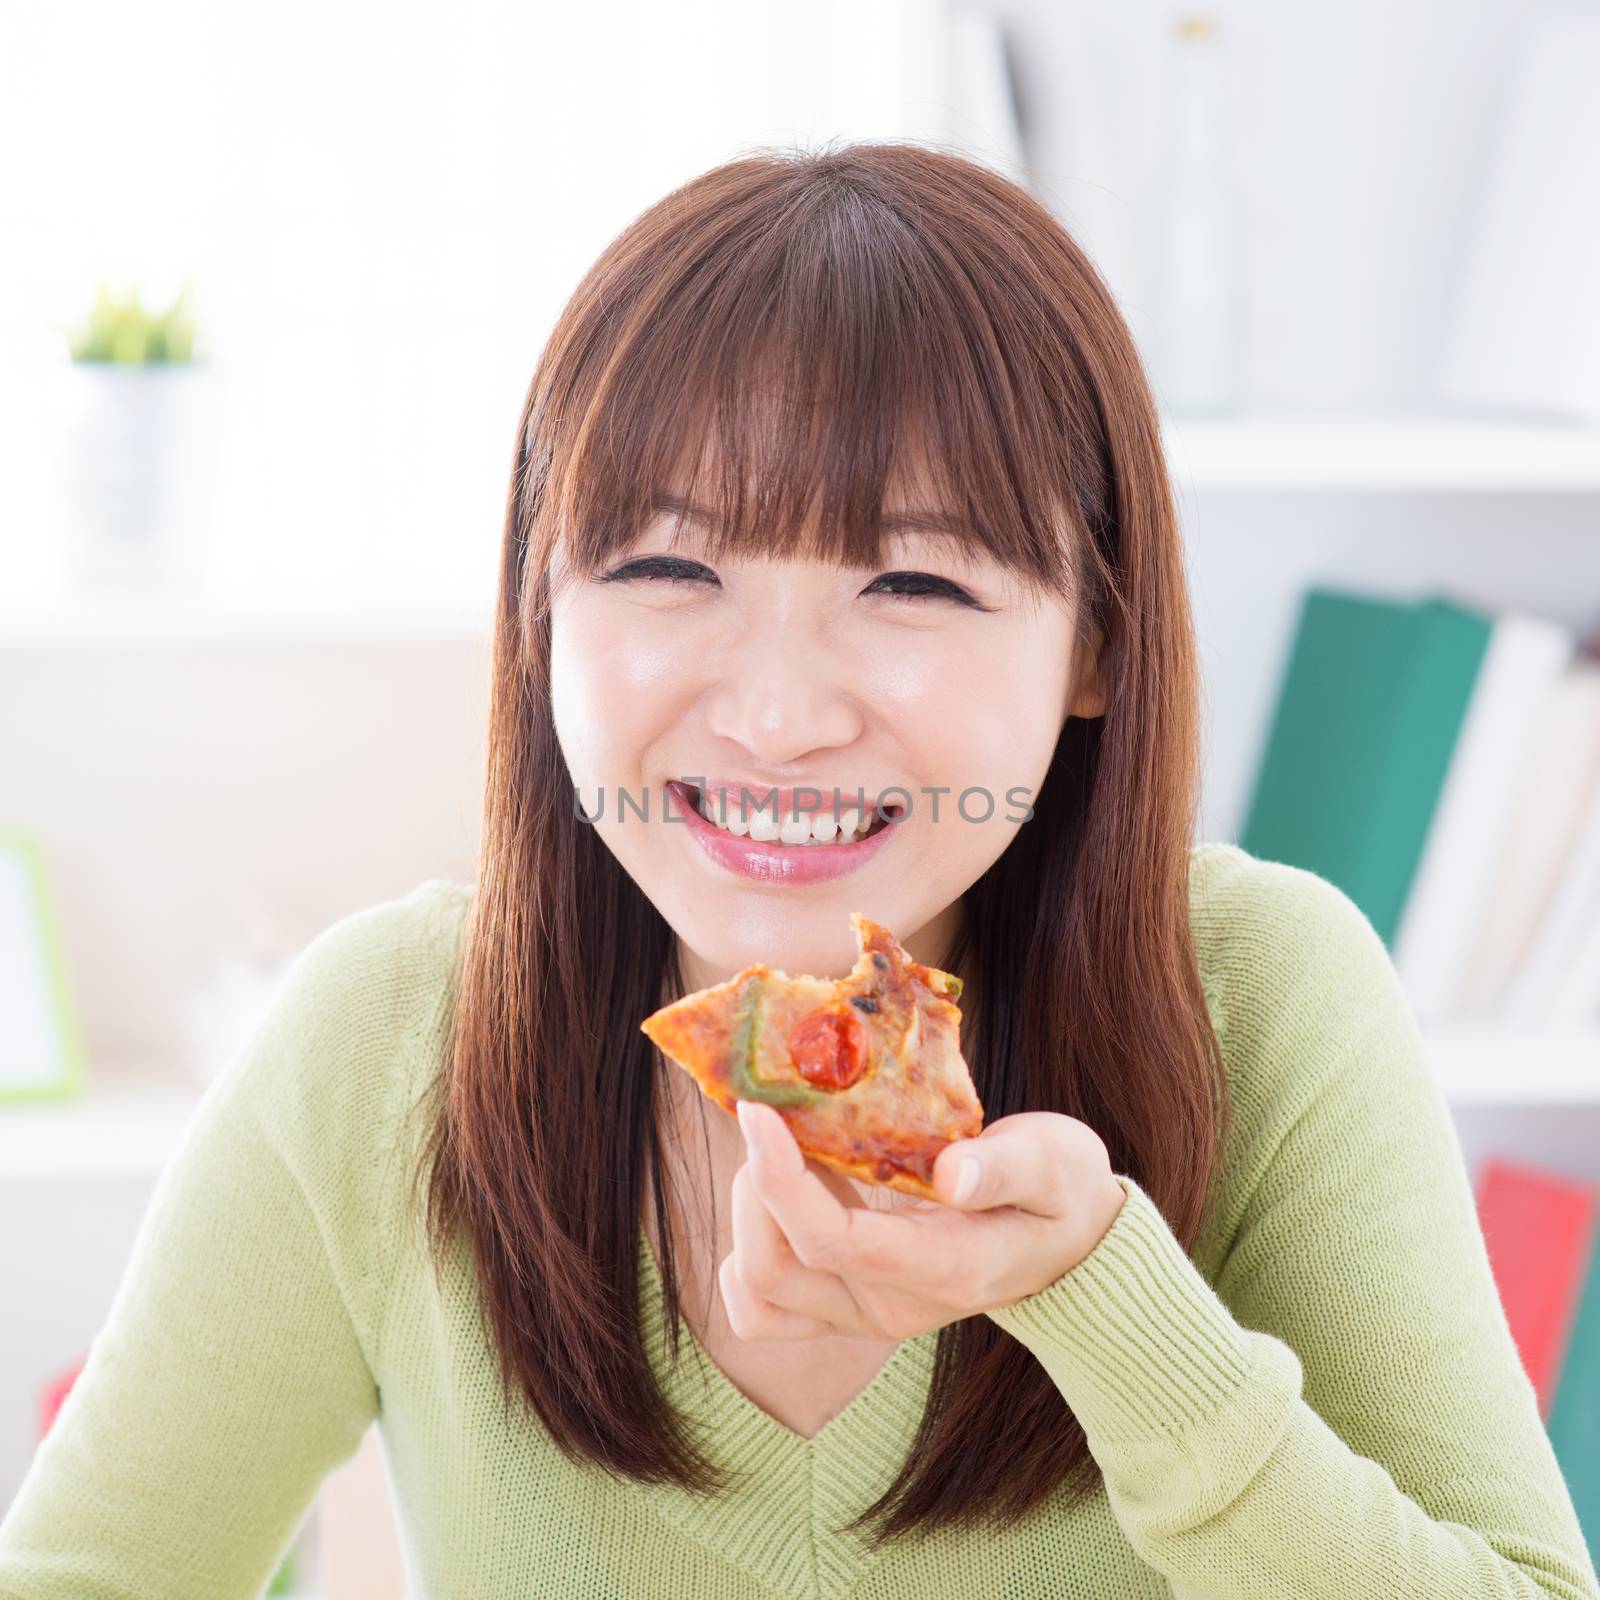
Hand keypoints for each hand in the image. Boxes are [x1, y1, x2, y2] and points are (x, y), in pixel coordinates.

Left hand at [719, 1099, 1127, 1341]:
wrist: (1068, 1247)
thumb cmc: (1061, 1190)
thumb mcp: (1057, 1162)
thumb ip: (1006, 1168)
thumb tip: (952, 1173)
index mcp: (943, 1269)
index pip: (833, 1242)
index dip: (781, 1180)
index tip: (759, 1112)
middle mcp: (890, 1306)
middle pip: (775, 1271)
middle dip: (756, 1188)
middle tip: (777, 1119)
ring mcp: (862, 1315)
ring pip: (758, 1293)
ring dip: (748, 1218)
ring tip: (781, 1153)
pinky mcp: (843, 1307)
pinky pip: (763, 1305)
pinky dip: (753, 1246)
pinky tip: (787, 1191)